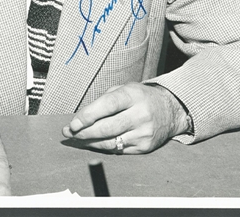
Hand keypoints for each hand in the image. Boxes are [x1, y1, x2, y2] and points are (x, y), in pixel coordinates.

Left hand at [62, 83, 189, 153]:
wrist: (169, 110)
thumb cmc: (140, 97)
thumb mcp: (125, 89)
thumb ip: (104, 100)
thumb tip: (81, 117)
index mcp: (133, 95)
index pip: (108, 105)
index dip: (88, 115)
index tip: (73, 124)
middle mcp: (140, 114)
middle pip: (107, 127)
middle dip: (84, 132)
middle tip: (69, 133)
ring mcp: (143, 132)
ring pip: (111, 142)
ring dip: (90, 142)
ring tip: (78, 139)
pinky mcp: (145, 147)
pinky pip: (118, 150)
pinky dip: (103, 147)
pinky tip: (94, 143)